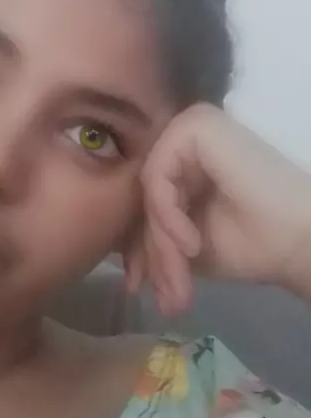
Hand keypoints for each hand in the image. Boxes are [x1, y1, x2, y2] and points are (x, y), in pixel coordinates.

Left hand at [124, 104, 310, 313]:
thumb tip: (123, 268)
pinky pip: (157, 175)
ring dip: (161, 241)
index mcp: (183, 162)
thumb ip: (153, 241)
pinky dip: (168, 215)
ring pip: (148, 190)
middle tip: (166, 293)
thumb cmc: (252, 242)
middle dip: (151, 252)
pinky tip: (193, 243)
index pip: (142, 200)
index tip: (138, 287)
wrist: (298, 239)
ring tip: (181, 275)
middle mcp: (181, 138)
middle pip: (142, 196)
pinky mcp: (196, 124)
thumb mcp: (187, 246)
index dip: (139, 247)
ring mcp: (188, 127)